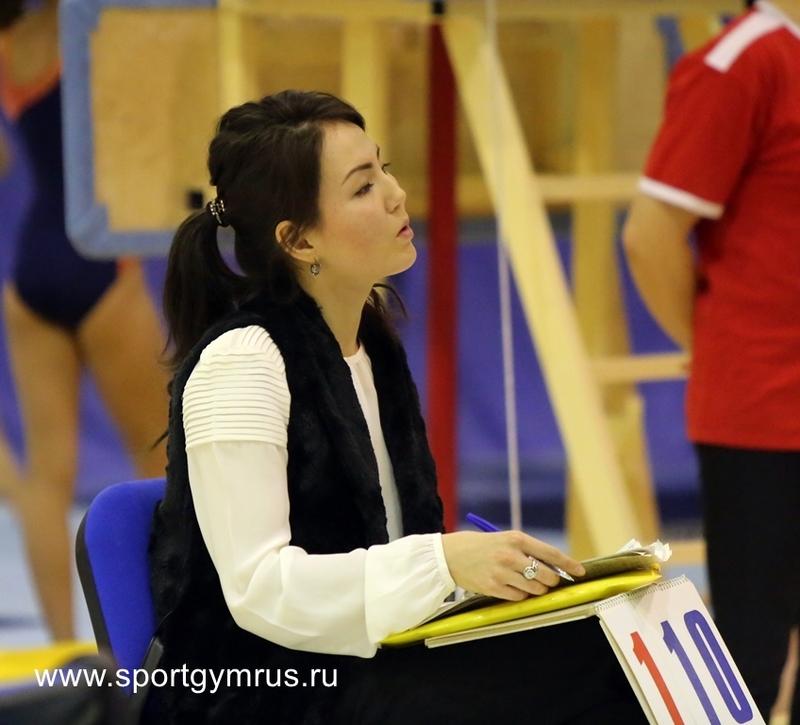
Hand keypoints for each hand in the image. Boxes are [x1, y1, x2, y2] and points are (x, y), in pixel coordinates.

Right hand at [440, 531, 584, 600]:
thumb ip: (527, 551)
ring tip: (525, 582)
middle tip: (546, 580)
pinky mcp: (494, 588)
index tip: (581, 571)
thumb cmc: (480, 546)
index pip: (551, 553)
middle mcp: (511, 555)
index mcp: (516, 539)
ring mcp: (503, 573)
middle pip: (547, 575)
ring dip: (536, 590)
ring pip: (536, 589)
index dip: (569, 564)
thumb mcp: (504, 540)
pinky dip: (520, 596)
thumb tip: (553, 567)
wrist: (449, 555)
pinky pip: (520, 598)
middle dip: (551, 580)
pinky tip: (511, 587)